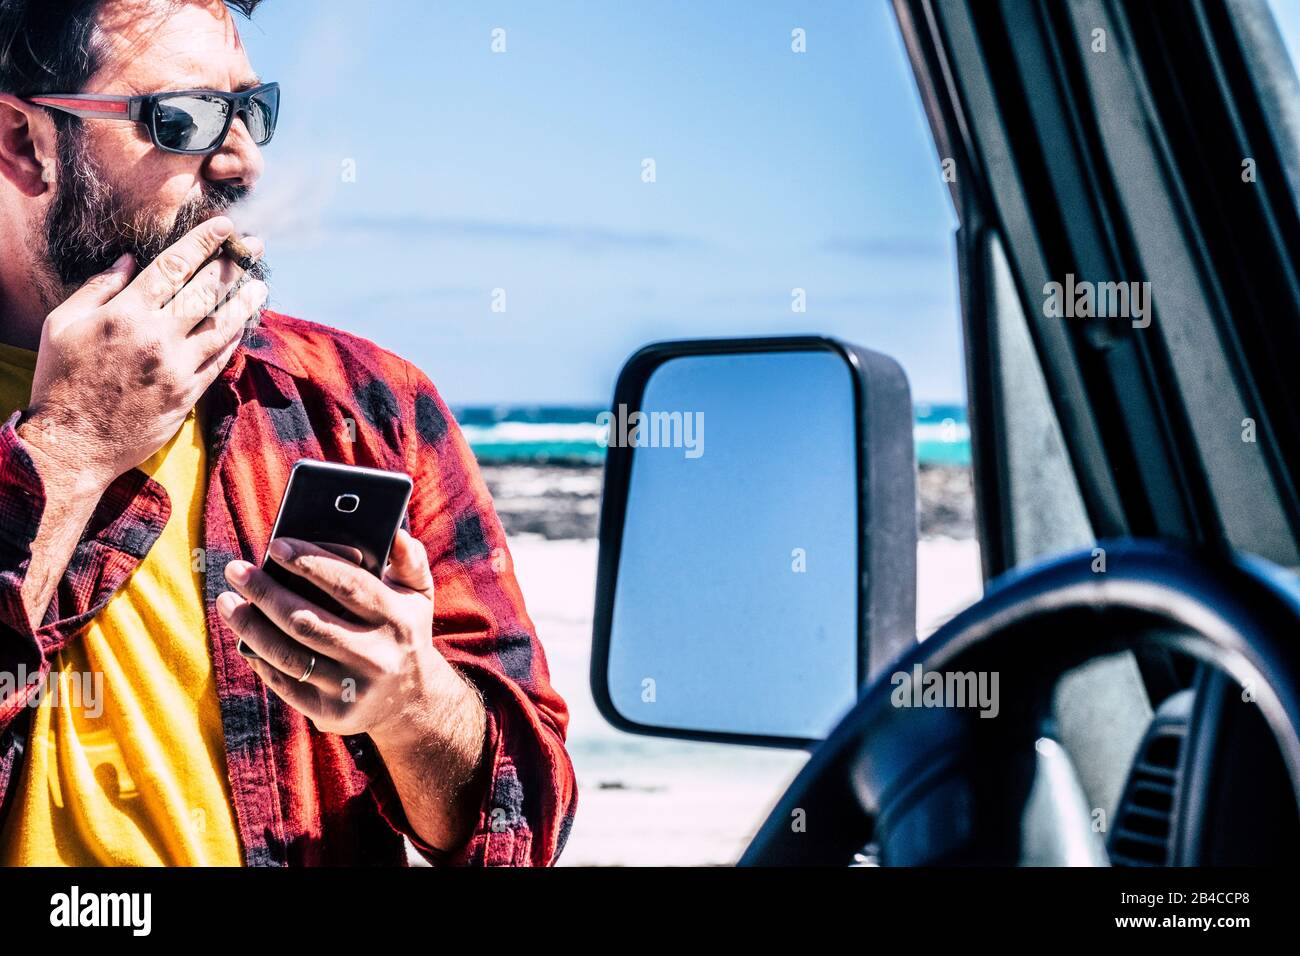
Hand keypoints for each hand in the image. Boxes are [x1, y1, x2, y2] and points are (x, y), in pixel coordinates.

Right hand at [19, 216, 265, 488]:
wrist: (74, 442)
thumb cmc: (62, 380)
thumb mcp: (63, 325)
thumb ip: (98, 288)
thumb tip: (130, 259)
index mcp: (125, 313)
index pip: (174, 266)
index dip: (203, 242)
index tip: (224, 226)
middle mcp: (158, 337)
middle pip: (206, 291)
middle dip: (233, 263)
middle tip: (255, 245)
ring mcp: (178, 367)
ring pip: (223, 325)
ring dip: (246, 301)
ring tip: (261, 284)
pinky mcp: (189, 394)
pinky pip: (220, 359)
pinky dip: (235, 338)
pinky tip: (245, 324)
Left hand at [215, 530, 480, 749]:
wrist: (413, 700)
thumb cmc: (404, 632)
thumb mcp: (418, 595)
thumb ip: (409, 560)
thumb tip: (394, 531)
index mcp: (398, 619)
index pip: (348, 585)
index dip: (309, 563)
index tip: (275, 545)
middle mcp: (377, 656)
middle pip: (307, 621)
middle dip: (265, 593)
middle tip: (235, 570)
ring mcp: (353, 689)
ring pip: (290, 655)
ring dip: (251, 626)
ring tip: (227, 601)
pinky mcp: (332, 714)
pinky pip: (286, 684)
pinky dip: (261, 660)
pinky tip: (245, 638)